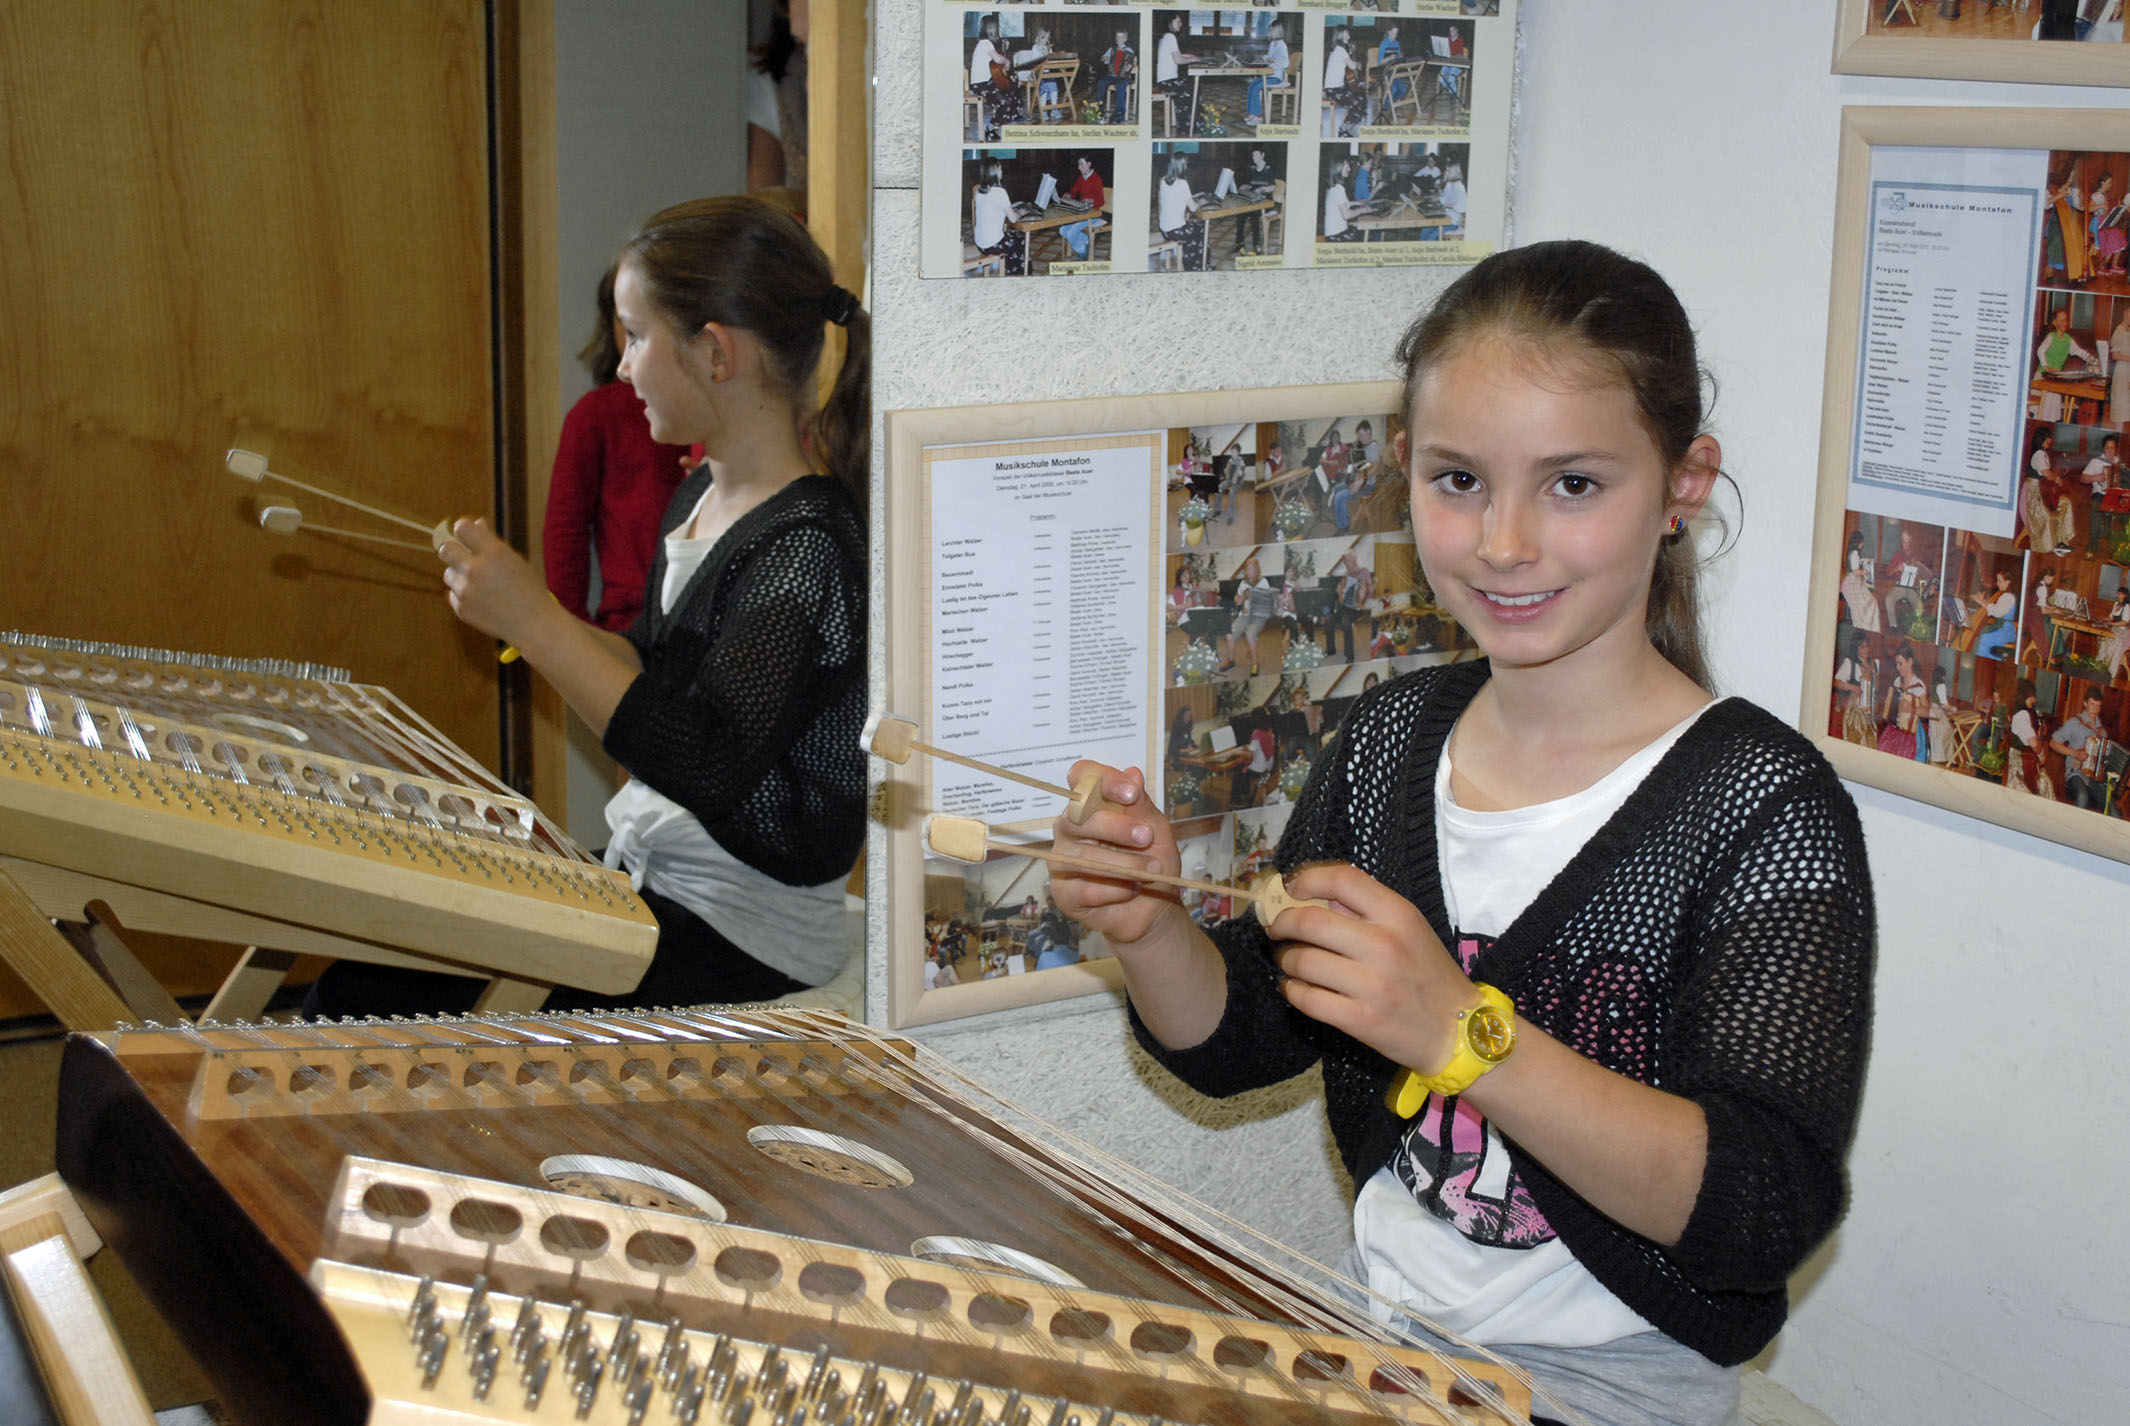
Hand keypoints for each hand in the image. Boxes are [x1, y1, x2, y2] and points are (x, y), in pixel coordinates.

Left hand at [438, 518, 554, 644]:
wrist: (534, 625)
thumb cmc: (529, 590)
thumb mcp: (515, 560)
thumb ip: (492, 542)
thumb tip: (476, 524)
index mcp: (494, 553)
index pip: (461, 528)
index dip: (464, 529)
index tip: (468, 534)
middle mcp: (476, 570)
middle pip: (445, 550)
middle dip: (454, 551)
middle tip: (466, 558)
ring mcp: (466, 591)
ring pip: (448, 574)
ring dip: (460, 575)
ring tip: (481, 584)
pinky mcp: (461, 609)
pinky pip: (453, 594)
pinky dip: (464, 595)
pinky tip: (483, 600)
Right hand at [1047, 762, 1189, 949]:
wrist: (1154, 907)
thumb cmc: (1151, 861)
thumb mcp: (1157, 832)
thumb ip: (1142, 806)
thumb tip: (1133, 773)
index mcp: (1090, 804)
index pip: (1083, 777)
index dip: (1104, 780)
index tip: (1131, 793)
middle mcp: (1069, 827)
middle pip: (1078, 816)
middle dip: (1117, 827)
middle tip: (1147, 837)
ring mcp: (1061, 859)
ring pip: (1084, 856)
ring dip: (1125, 864)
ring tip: (1152, 870)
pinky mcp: (1062, 892)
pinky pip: (1086, 888)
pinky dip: (1116, 890)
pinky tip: (1131, 890)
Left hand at [1267, 861, 1475, 1074]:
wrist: (1458, 1031)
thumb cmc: (1428, 974)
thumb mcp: (1410, 929)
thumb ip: (1367, 910)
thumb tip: (1317, 897)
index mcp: (1399, 915)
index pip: (1343, 880)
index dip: (1307, 879)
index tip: (1291, 888)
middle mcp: (1384, 945)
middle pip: (1310, 921)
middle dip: (1282, 922)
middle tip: (1277, 928)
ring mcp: (1371, 984)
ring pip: (1303, 960)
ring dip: (1286, 958)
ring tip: (1289, 960)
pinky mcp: (1359, 1019)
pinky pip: (1306, 998)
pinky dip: (1292, 989)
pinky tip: (1294, 986)